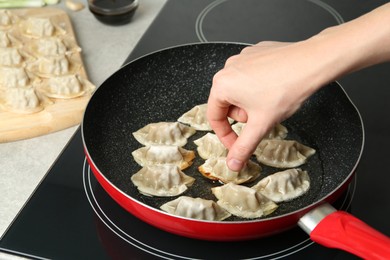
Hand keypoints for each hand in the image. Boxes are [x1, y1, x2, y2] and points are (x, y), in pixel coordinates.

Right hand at [207, 41, 324, 170]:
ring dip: (251, 102)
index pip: (214, 118)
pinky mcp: (255, 53)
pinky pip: (251, 76)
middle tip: (262, 118)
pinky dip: (259, 86)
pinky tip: (275, 89)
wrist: (312, 63)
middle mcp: (228, 68)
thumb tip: (233, 163)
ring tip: (271, 103)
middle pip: (228, 104)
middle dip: (243, 116)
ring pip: (240, 90)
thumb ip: (243, 147)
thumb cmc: (286, 89)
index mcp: (222, 85)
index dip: (226, 136)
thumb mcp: (261, 125)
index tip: (237, 145)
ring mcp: (242, 58)